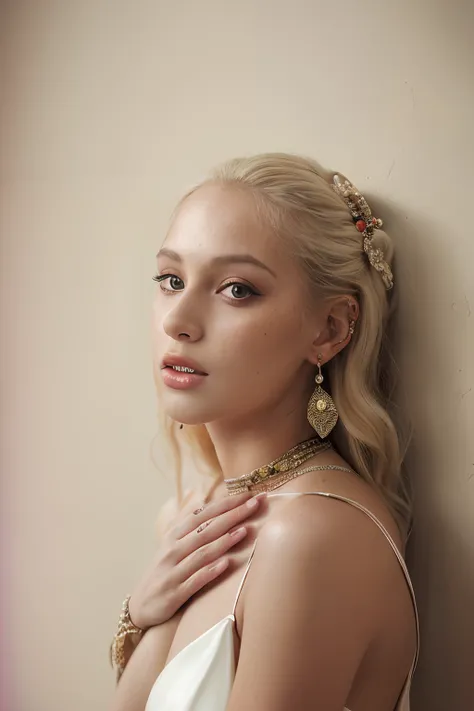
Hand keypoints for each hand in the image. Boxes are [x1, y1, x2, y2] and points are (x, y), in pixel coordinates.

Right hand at [128, 491, 265, 630]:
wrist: (141, 605)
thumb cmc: (164, 570)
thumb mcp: (171, 542)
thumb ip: (187, 521)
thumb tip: (200, 494)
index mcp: (174, 535)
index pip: (203, 514)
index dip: (225, 503)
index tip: (248, 494)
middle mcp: (173, 549)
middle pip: (206, 529)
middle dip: (231, 515)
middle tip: (255, 504)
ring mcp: (173, 571)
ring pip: (201, 553)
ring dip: (224, 541)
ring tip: (245, 530)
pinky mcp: (174, 593)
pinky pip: (195, 581)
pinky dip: (210, 571)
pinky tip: (227, 563)